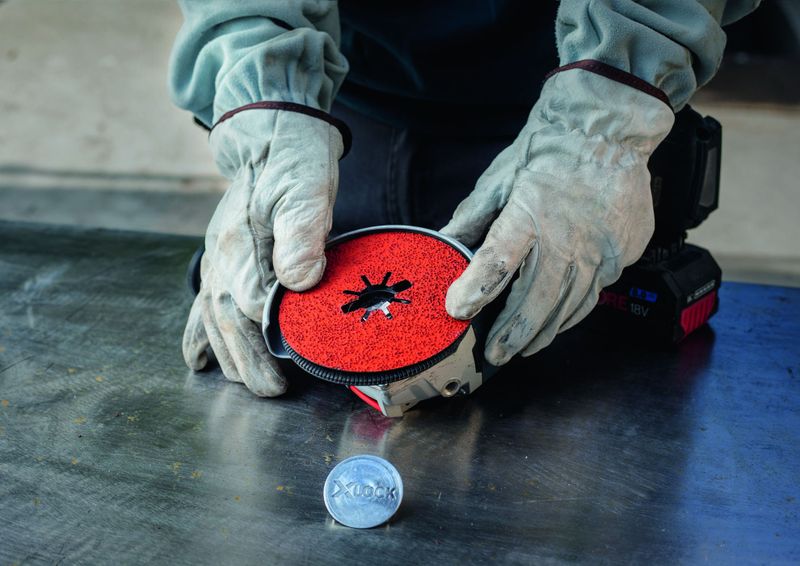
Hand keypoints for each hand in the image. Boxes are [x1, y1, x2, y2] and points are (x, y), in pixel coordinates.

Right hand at [182, 108, 343, 395]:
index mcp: (242, 244)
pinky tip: (200, 359)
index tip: (286, 373)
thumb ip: (302, 232)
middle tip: (272, 391)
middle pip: (227, 321)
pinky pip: (203, 302)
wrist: (274, 132)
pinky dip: (199, 334)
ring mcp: (218, 257)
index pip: (249, 307)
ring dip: (229, 354)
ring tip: (246, 382)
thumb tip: (300, 281)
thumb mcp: (308, 188)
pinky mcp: (223, 255)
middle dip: (248, 361)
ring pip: (213, 318)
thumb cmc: (296, 160)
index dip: (267, 344)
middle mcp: (222, 256)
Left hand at [441, 69, 673, 364]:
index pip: (497, 262)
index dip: (475, 290)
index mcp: (528, 214)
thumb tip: (444, 245)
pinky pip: (595, 293)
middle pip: (536, 300)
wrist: (608, 129)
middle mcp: (567, 237)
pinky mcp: (622, 253)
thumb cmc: (547, 150)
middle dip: (512, 333)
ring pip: (569, 306)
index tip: (457, 309)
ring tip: (523, 347)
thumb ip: (472, 218)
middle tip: (496, 354)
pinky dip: (572, 312)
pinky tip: (557, 321)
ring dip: (543, 331)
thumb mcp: (499, 178)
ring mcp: (600, 248)